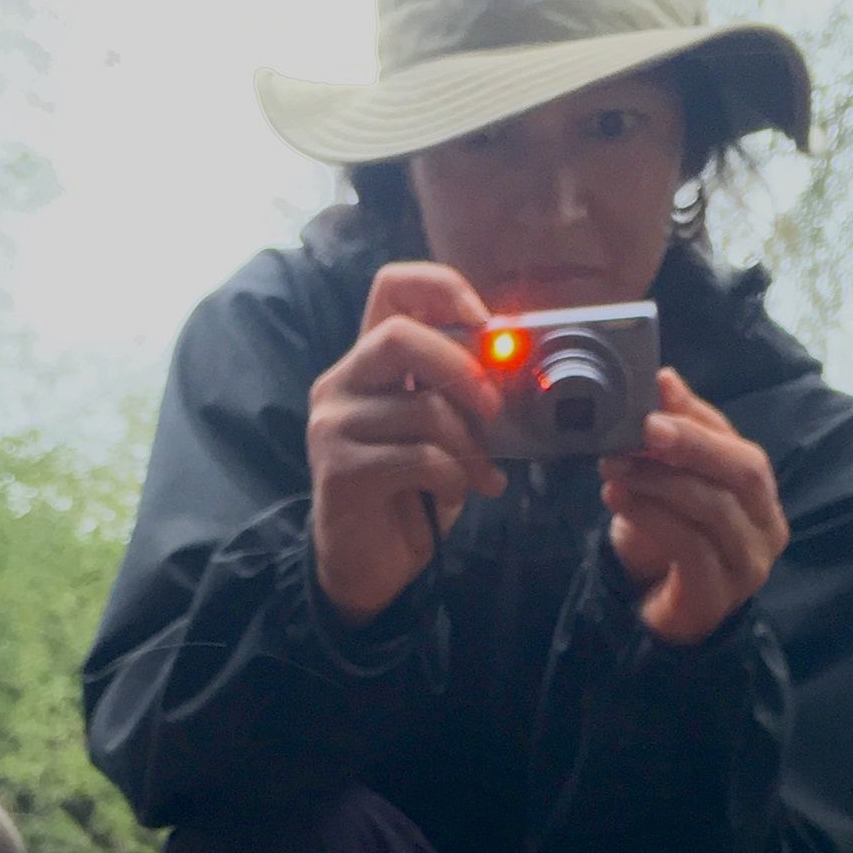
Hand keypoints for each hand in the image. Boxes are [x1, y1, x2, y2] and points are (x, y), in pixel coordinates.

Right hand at [306, 261, 507, 624]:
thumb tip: (518, 362)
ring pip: (421, 408)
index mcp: (371, 362)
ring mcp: (333, 424)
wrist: (370, 566)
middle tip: (496, 408)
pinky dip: (452, 477)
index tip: (485, 321)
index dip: (441, 287)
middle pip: (399, 336)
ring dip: (469, 445)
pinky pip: (417, 457)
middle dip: (463, 368)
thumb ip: (464, 393)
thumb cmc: (411, 493)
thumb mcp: (446, 432)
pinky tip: (453, 493)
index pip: (392, 287)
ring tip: (483, 474)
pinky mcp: (338, 469)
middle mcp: (342, 382)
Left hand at [598, 369, 789, 642]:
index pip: (740, 447)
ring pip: (714, 509)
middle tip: (642, 427)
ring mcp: (748, 566)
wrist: (658, 615)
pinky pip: (690, 549)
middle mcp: (767, 529)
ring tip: (615, 463)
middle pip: (744, 473)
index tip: (655, 393)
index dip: (699, 419)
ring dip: (660, 480)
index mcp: (760, 495)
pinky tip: (619, 499)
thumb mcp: (667, 481)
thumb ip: (673, 434)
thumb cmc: (668, 542)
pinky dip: (652, 517)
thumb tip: (665, 378)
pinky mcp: (718, 597)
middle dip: (692, 444)